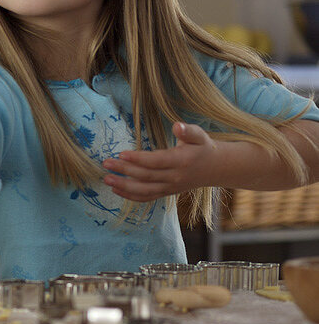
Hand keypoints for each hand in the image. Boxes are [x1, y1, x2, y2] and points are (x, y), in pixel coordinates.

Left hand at [102, 122, 216, 201]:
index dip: (138, 158)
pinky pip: (147, 198)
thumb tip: (177, 125)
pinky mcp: (166, 192)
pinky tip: (115, 190)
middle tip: (106, 163)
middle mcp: (174, 177)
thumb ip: (188, 130)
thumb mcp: (199, 135)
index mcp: (181, 161)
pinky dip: (131, 196)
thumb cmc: (203, 147)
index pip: (156, 162)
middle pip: (146, 176)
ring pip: (144, 191)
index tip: (121, 153)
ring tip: (106, 179)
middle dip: (124, 170)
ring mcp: (170, 187)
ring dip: (123, 186)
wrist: (217, 168)